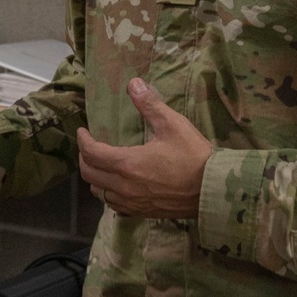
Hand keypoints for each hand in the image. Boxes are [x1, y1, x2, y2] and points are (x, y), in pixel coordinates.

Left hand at [77, 78, 211, 218]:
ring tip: (101, 165)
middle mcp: (124, 186)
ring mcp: (133, 202)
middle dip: (84, 158)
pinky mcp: (143, 213)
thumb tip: (133, 83)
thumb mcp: (172, 125)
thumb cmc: (193, 156)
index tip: (82, 131)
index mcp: (127, 163)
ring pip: (99, 193)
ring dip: (95, 178)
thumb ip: (150, 104)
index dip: (82, 140)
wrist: (214, 190)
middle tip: (89, 146)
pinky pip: (115, 205)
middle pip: (89, 175)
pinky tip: (117, 185)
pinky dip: (109, 193)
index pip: (91, 153)